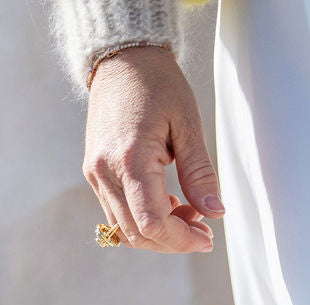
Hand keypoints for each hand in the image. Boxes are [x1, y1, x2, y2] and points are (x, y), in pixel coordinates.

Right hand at [83, 44, 223, 253]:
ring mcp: (95, 173)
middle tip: (203, 227)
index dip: (182, 240)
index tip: (208, 236)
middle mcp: (105, 170)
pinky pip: (117, 214)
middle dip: (174, 240)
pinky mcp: (95, 172)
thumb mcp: (188, 125)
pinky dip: (143, 220)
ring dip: (159, 233)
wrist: (122, 58)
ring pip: (126, 230)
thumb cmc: (158, 84)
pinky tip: (166, 203)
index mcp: (130, 158)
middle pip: (138, 234)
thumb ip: (200, 173)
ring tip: (187, 213)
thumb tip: (214, 212)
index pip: (152, 224)